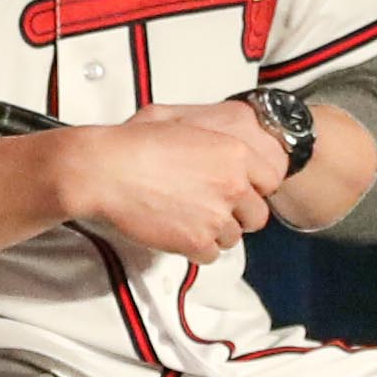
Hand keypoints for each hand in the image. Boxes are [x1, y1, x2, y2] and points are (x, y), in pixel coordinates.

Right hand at [50, 100, 291, 260]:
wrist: (105, 170)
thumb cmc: (133, 143)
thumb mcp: (177, 121)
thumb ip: (209, 134)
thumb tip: (218, 145)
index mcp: (234, 152)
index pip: (270, 181)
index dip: (253, 188)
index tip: (236, 191)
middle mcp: (233, 184)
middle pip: (257, 216)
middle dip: (238, 216)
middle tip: (212, 210)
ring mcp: (216, 216)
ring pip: (233, 238)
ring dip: (214, 233)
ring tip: (187, 219)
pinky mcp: (197, 241)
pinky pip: (211, 256)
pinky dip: (196, 249)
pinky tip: (178, 232)